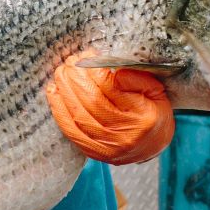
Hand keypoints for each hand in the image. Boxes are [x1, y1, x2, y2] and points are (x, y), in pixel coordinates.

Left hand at [46, 58, 174, 164]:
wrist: (154, 145)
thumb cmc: (153, 112)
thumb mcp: (155, 90)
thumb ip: (135, 77)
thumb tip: (112, 69)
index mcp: (142, 116)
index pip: (111, 88)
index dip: (95, 69)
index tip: (89, 56)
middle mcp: (124, 135)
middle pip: (92, 101)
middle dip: (76, 77)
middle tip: (70, 62)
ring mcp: (108, 147)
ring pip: (78, 114)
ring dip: (65, 90)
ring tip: (61, 73)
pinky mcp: (94, 152)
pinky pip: (70, 130)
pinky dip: (58, 109)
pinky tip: (54, 92)